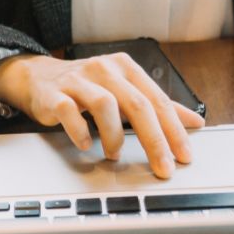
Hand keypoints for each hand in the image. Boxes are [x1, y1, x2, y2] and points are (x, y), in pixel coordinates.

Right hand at [0, 53, 204, 178]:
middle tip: (162, 166)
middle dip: (154, 140)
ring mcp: (78, 80)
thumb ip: (157, 105)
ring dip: (115, 136)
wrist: (39, 77)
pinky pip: (69, 112)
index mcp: (125, 67)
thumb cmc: (87, 86)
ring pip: (105, 105)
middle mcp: (104, 69)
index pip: (156, 100)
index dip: (174, 130)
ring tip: (115, 154)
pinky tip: (86, 145)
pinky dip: (81, 131)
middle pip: (137, 104)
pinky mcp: (55, 94)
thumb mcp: (125, 89)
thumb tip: (194, 122)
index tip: (183, 155)